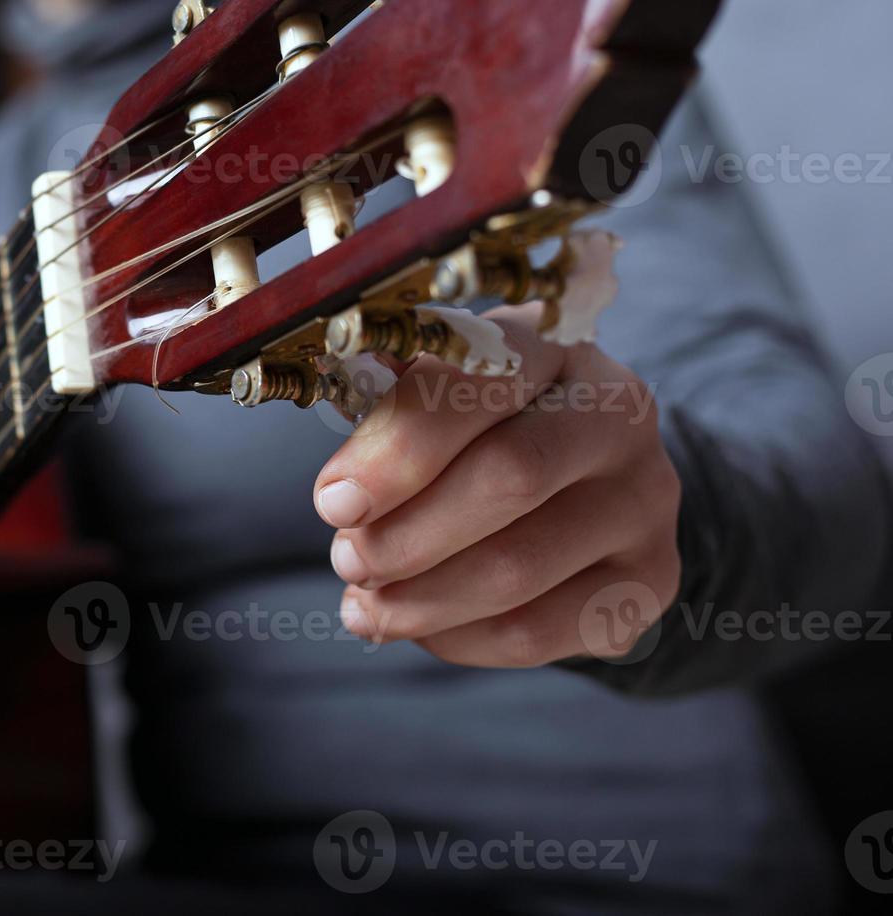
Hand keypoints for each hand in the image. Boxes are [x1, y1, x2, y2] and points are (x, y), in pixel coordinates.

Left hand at [315, 303, 681, 666]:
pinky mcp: (651, 580)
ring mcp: (645, 500)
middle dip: (406, 534)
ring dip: (420, 599)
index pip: (476, 386)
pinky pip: (538, 631)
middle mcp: (618, 415)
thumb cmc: (479, 427)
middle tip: (347, 559)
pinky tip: (420, 626)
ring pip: (518, 569)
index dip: (397, 450)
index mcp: (553, 346)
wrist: (576, 479)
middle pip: (509, 477)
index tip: (333, 500)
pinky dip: (460, 638)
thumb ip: (391, 424)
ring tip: (366, 604)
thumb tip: (343, 495)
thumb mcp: (435, 395)